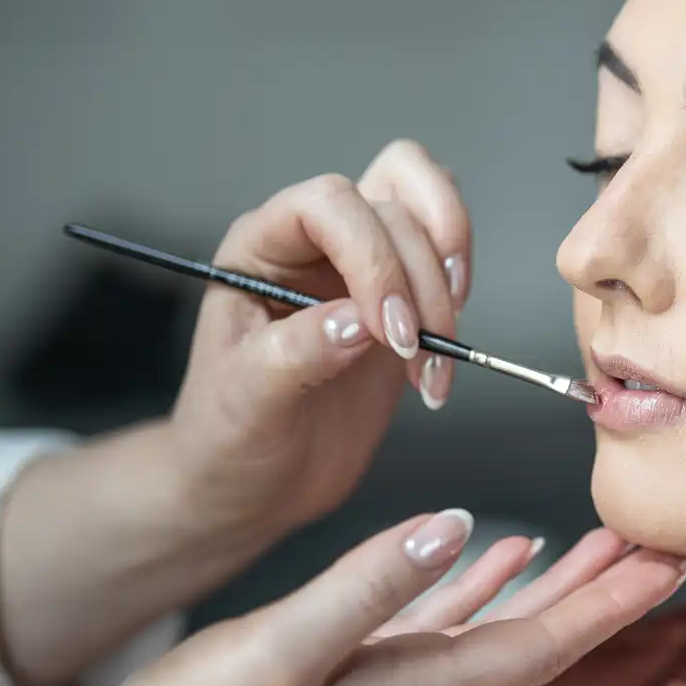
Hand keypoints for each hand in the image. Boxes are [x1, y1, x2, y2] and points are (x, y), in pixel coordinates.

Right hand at [81, 509, 684, 685]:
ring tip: (608, 540)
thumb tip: (457, 525)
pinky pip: (444, 621)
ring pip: (501, 628)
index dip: (610, 605)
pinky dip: (482, 585)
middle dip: (606, 595)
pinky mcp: (355, 669)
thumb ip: (370, 587)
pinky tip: (501, 551)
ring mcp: (390, 685)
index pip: (541, 646)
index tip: (670, 564)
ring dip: (558, 587)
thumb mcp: (283, 651)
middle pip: (540, 640)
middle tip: (666, 544)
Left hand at [167, 139, 471, 532]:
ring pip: (429, 214)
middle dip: (417, 281)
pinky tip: (437, 364)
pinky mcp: (400, 299)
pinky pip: (446, 261)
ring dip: (447, 284)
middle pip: (392, 206)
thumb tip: (356, 321)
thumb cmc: (228, 437)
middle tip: (411, 353)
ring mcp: (360, 266)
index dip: (370, 255)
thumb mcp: (246, 402)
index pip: (328, 203)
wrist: (253, 482)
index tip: (385, 331)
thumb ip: (295, 354)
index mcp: (260, 248)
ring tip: (431, 360)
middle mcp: (312, 243)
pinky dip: (458, 304)